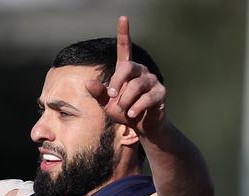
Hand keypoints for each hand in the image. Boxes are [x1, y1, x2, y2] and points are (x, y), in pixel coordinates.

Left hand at [86, 16, 166, 135]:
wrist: (141, 126)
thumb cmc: (123, 111)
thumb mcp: (106, 104)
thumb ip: (98, 93)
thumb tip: (88, 83)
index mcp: (126, 70)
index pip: (125, 48)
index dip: (123, 33)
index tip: (122, 18)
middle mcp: (140, 71)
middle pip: (127, 68)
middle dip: (116, 83)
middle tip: (110, 96)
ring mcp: (152, 80)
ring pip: (136, 85)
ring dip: (125, 100)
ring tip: (124, 110)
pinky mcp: (160, 92)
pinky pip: (147, 98)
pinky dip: (136, 108)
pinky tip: (132, 114)